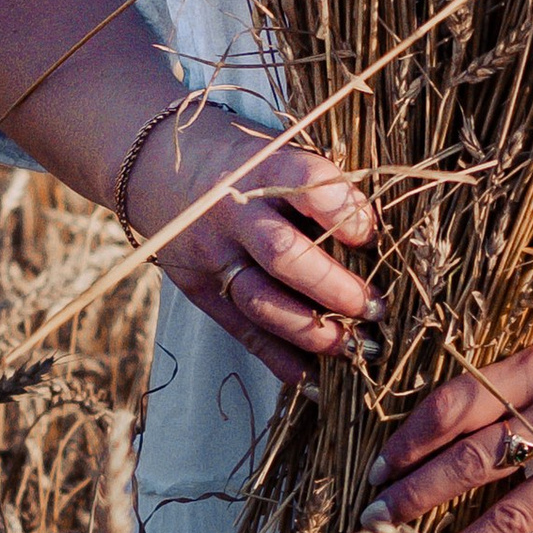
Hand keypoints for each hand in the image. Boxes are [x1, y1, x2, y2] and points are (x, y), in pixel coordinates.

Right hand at [129, 104, 378, 387]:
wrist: (155, 166)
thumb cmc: (242, 161)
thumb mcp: (278, 152)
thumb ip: (321, 188)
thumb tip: (378, 239)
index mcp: (260, 168)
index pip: (307, 186)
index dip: (345, 212)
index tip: (372, 236)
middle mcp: (231, 213)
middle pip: (284, 257)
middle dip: (336, 289)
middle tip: (376, 308)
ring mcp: (210, 254)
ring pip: (263, 304)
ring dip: (314, 333)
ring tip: (356, 347)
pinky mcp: (198, 288)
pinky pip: (242, 332)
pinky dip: (280, 361)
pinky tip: (314, 380)